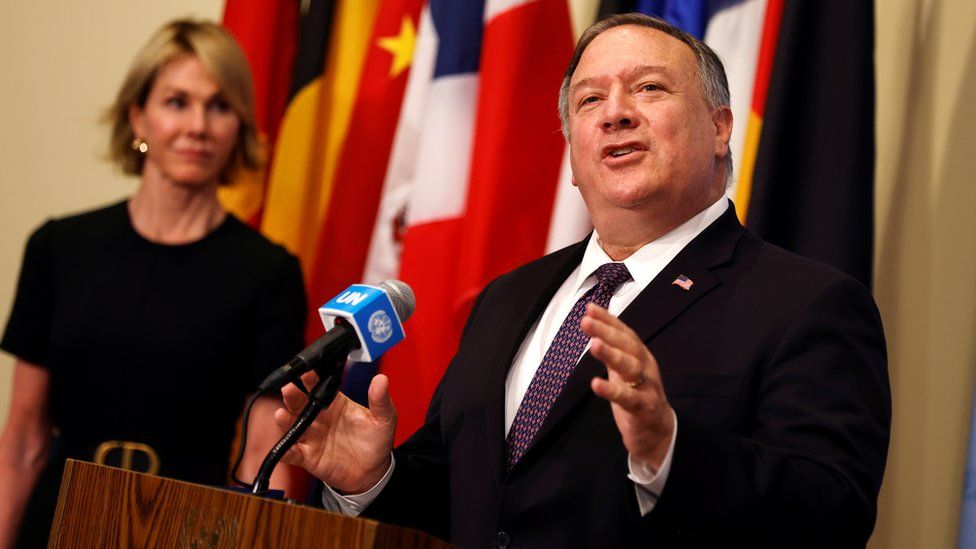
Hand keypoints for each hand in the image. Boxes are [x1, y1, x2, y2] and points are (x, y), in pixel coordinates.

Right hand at [275, 371, 395, 493]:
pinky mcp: (308, 457)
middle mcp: (320, 418)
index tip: (308, 373)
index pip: (321, 388)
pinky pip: (293, 453)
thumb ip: (380, 400)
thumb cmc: (376, 442)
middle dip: (294, 396)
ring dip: (285, 420)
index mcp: (336, 404)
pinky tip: (284, 448)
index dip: (312, 380)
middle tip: (289, 389)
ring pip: (293, 426)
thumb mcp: (384, 418)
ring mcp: (312, 437)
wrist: (373, 472)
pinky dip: (286, 450)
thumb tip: (381, 379)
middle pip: (301, 404)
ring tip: (281, 414)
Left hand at [581, 303, 674, 471]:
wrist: (657, 431)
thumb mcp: (624, 369)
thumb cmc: (637, 395)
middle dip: (606, 331)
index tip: (590, 308)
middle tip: (586, 321)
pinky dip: (612, 391)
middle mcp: (646, 367)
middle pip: (628, 345)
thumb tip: (594, 325)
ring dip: (612, 355)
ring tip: (593, 344)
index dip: (608, 320)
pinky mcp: (645, 408)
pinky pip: (628, 398)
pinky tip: (595, 384)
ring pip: (631, 368)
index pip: (625, 333)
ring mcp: (648, 387)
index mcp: (640, 355)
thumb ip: (612, 349)